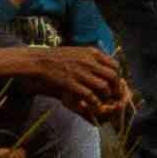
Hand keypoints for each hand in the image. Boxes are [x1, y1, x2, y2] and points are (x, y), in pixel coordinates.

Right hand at [0, 42, 125, 116]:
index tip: (116, 83)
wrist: (39, 60)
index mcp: (92, 53)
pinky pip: (89, 95)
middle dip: (116, 88)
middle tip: (115, 95)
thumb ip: (92, 57)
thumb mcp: (78, 51)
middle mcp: (89, 62)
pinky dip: (94, 102)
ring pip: (103, 87)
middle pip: (112, 76)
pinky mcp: (71, 83)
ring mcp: (80, 73)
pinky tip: (93, 106)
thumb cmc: (58, 56)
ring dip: (106, 96)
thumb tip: (105, 64)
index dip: (118, 75)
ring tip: (104, 101)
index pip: (115, 65)